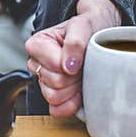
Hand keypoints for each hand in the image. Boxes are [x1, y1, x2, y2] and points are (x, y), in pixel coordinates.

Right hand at [25, 0, 120, 117]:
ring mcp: (43, 81)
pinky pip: (56, 110)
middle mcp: (36, 64)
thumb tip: (68, 66)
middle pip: (53, 84)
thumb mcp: (83, 26)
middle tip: (82, 65)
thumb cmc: (88, 28)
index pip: (53, 67)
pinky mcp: (53, 96)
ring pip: (54, 97)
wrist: (98, 35)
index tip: (80, 57)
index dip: (71, 65)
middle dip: (73, 77)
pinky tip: (79, 90)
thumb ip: (75, 42)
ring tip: (81, 75)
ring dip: (73, 89)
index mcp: (37, 45)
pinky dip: (71, 104)